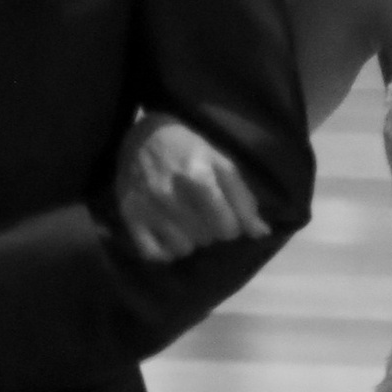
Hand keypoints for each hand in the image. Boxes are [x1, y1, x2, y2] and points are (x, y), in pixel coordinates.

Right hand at [113, 115, 269, 266]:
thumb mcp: (220, 163)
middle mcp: (170, 193)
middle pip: (207, 238)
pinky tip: (168, 235)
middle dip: (211, 229)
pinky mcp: (129, 216)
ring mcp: (147, 206)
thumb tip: (261, 233)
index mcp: (198, 175)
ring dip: (189, 240)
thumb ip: (242, 198)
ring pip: (183, 249)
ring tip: (185, 222)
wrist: (142, 137)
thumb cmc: (188, 149)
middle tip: (203, 214)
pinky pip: (155, 254)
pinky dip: (166, 250)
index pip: (227, 226)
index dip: (233, 225)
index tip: (227, 216)